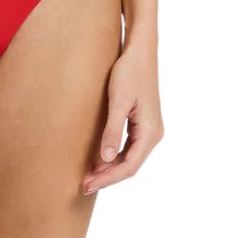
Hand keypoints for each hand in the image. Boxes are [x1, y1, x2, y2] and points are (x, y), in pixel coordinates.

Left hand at [83, 39, 163, 194]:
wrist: (140, 52)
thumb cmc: (129, 72)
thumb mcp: (118, 101)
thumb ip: (113, 130)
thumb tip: (106, 159)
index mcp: (150, 132)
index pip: (129, 166)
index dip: (108, 178)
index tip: (88, 184)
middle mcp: (154, 134)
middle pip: (130, 165)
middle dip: (108, 177)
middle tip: (84, 185)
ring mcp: (150, 129)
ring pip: (130, 158)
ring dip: (111, 168)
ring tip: (90, 176)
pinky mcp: (143, 123)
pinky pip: (130, 147)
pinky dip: (115, 156)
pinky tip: (101, 159)